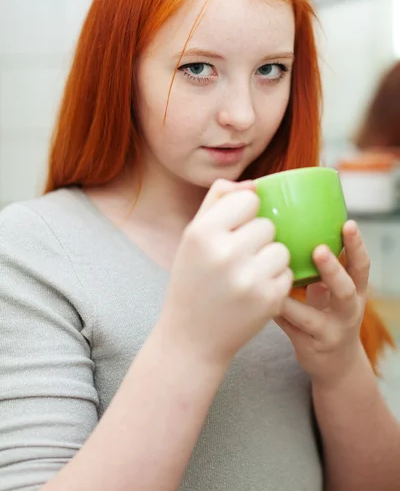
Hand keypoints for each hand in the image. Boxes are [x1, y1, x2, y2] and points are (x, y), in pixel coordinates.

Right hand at [158, 179, 292, 369]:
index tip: (235, 229)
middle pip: (267, 225)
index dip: (246, 213)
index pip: (248, 199)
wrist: (191, 339)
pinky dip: (276, 281)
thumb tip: (254, 184)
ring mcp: (248, 278)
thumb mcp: (192, 238)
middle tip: (239, 259)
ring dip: (270, 260)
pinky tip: (255, 292)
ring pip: (281, 249)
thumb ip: (217, 202)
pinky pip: (288, 273)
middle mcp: (225, 253)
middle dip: (258, 239)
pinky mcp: (269, 300)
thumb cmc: (193, 281)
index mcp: (202, 233)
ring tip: (248, 275)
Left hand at [275, 221, 369, 387]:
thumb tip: (293, 226)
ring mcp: (330, 332)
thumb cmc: (329, 314)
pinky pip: (288, 328)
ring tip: (275, 280)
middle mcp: (348, 312)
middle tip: (319, 250)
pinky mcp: (310, 347)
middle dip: (333, 269)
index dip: (356, 245)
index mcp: (356, 292)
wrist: (336, 365)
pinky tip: (257, 297)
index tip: (348, 223)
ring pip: (312, 316)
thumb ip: (321, 268)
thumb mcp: (334, 292)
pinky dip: (274, 311)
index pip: (361, 265)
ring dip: (292, 299)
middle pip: (345, 289)